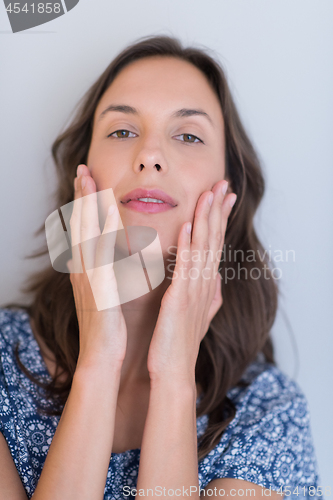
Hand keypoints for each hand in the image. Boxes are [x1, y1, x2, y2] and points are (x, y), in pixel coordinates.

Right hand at [67, 164, 126, 369]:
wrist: (102, 357)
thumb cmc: (109, 330)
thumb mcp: (108, 298)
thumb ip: (110, 278)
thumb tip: (117, 264)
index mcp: (87, 272)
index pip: (85, 232)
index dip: (85, 206)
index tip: (88, 183)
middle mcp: (82, 269)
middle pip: (80, 226)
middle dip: (80, 196)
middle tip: (82, 169)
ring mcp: (87, 275)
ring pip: (85, 232)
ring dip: (87, 204)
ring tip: (89, 178)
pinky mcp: (97, 284)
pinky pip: (100, 252)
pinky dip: (103, 229)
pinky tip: (108, 211)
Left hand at [147, 180, 235, 382]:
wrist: (172, 370)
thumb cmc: (180, 342)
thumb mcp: (198, 315)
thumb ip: (210, 296)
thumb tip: (217, 280)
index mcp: (205, 285)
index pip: (215, 245)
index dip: (220, 220)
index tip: (224, 197)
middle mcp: (205, 284)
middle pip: (214, 240)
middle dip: (219, 210)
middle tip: (224, 184)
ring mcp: (195, 290)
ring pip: (204, 247)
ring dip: (207, 219)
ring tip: (210, 193)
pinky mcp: (181, 298)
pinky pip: (186, 267)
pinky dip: (189, 245)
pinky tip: (189, 226)